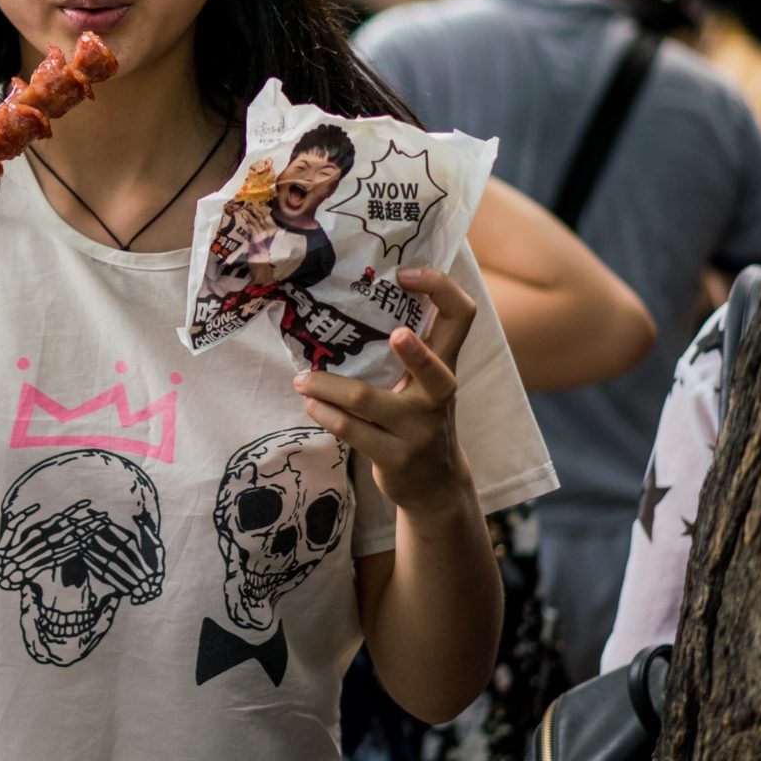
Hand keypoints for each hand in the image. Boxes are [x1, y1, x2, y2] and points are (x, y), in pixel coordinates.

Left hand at [294, 266, 479, 519]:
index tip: (405, 273)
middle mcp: (439, 396)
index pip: (461, 316)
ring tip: (300, 379)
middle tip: (395, 334)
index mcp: (446, 365)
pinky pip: (351, 430)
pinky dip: (324, 412)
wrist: (435, 486)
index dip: (440, 288)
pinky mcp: (395, 457)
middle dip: (416, 354)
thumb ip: (407, 349)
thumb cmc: (419, 419)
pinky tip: (309, 402)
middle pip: (435, 370)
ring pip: (366, 400)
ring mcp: (419, 430)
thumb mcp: (424, 383)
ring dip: (324, 385)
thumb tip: (347, 299)